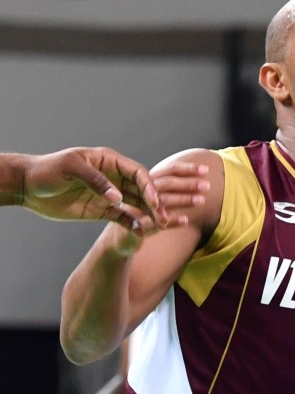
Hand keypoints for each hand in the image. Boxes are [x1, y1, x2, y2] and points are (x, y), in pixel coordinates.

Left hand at [19, 147, 208, 230]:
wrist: (29, 186)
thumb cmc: (48, 169)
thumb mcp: (71, 168)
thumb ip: (96, 181)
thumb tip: (116, 197)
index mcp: (109, 162)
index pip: (137, 172)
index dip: (149, 186)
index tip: (155, 201)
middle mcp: (113, 178)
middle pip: (141, 189)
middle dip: (155, 202)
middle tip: (165, 216)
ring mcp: (108, 195)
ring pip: (136, 204)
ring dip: (149, 213)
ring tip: (162, 224)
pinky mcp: (100, 211)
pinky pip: (121, 217)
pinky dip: (133, 224)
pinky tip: (143, 231)